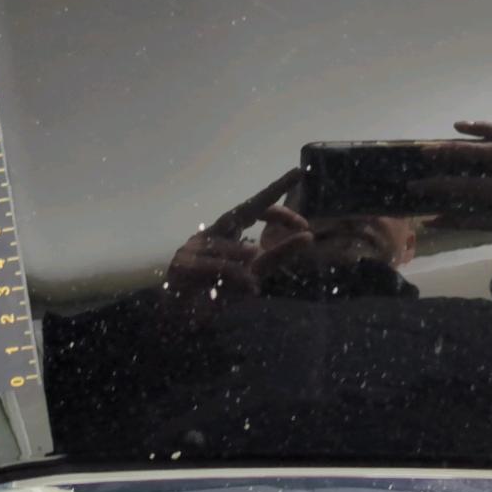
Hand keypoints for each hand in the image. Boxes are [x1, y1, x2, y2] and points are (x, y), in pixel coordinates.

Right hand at [167, 168, 307, 296]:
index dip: (280, 211)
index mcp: (229, 231)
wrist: (183, 317)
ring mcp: (195, 246)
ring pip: (232, 246)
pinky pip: (218, 266)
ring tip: (251, 281)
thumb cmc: (219, 290)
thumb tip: (308, 236)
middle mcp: (213, 232)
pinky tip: (246, 288)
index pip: (255, 209)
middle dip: (272, 191)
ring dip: (244, 260)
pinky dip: (235, 276)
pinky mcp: (183, 265)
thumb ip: (278, 255)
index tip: (305, 223)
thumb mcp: (256, 271)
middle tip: (297, 174)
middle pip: (244, 208)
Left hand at [410, 121, 491, 270]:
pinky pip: (475, 219)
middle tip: (428, 151)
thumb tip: (453, 158)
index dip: (487, 128)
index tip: (457, 126)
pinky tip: (431, 220)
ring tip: (418, 185)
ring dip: (445, 184)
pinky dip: (451, 219)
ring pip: (481, 186)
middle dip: (460, 149)